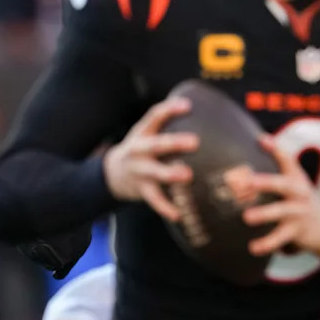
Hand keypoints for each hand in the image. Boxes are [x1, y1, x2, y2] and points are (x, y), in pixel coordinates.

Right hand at [103, 97, 198, 221]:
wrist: (112, 173)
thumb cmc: (143, 148)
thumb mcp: (148, 133)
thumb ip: (168, 125)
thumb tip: (206, 115)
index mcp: (142, 132)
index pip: (154, 116)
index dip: (170, 109)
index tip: (188, 105)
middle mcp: (138, 150)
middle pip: (156, 144)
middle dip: (174, 143)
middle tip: (195, 142)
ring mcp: (139, 170)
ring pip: (154, 172)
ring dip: (170, 174)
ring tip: (188, 175)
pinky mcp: (140, 189)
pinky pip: (153, 199)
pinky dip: (165, 207)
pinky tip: (179, 214)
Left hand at [241, 136, 319, 256]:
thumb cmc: (300, 199)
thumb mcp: (296, 180)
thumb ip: (281, 161)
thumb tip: (261, 137)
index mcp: (296, 177)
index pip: (288, 159)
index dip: (276, 149)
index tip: (262, 140)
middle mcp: (299, 192)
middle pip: (282, 184)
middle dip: (263, 183)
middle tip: (244, 183)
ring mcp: (298, 212)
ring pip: (281, 212)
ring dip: (264, 214)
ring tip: (247, 217)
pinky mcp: (297, 231)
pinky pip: (280, 238)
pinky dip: (267, 244)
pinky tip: (253, 247)